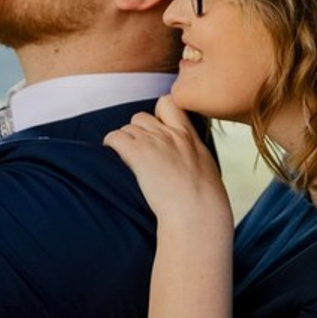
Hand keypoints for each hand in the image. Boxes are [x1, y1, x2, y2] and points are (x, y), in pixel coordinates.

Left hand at [103, 94, 233, 230]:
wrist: (197, 213)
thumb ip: (193, 156)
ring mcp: (154, 142)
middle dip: (136, 132)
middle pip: (141, 117)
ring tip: (125, 161)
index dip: (156, 114)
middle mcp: (170, 134)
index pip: (168, 104)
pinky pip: (115, 138)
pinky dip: (110, 145)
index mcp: (189, 136)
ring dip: (123, 141)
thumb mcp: (206, 169)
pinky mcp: (138, 153)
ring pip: (126, 128)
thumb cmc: (204, 202)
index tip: (155, 131)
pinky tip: (112, 158)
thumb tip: (187, 162)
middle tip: (137, 154)